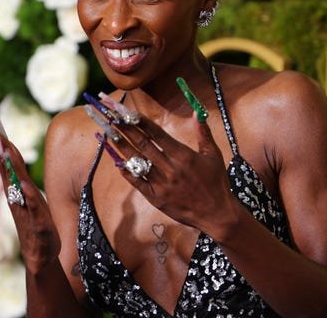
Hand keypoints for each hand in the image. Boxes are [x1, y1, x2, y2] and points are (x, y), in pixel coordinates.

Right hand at [0, 136, 59, 274]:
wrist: (40, 255)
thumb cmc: (36, 223)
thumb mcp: (29, 198)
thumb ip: (20, 179)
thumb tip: (12, 157)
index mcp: (17, 191)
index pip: (8, 164)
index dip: (3, 146)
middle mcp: (18, 199)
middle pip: (9, 171)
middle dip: (3, 152)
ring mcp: (26, 210)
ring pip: (17, 186)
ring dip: (12, 169)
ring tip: (6, 151)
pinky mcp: (37, 223)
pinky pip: (32, 207)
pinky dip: (29, 196)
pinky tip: (24, 184)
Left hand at [110, 112, 233, 230]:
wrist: (216, 214)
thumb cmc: (216, 182)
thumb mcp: (213, 155)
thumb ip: (203, 133)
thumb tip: (196, 113)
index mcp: (183, 156)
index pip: (157, 135)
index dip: (142, 123)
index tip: (129, 113)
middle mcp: (170, 168)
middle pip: (143, 145)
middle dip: (126, 130)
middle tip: (112, 118)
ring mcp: (161, 184)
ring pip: (137, 163)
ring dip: (122, 147)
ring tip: (110, 135)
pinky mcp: (156, 198)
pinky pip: (137, 183)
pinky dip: (127, 172)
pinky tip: (117, 162)